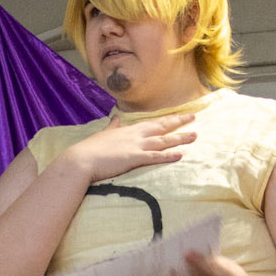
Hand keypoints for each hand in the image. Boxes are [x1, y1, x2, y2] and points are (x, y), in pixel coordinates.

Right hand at [63, 113, 196, 184]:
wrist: (81, 159)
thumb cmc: (90, 149)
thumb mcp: (103, 134)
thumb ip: (112, 126)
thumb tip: (115, 118)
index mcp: (128, 130)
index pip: (151, 123)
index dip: (166, 119)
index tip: (178, 115)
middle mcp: (135, 135)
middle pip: (161, 127)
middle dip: (178, 122)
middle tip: (194, 117)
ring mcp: (136, 146)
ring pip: (163, 141)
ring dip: (180, 138)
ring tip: (195, 135)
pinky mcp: (134, 158)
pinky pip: (155, 156)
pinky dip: (168, 155)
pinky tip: (180, 154)